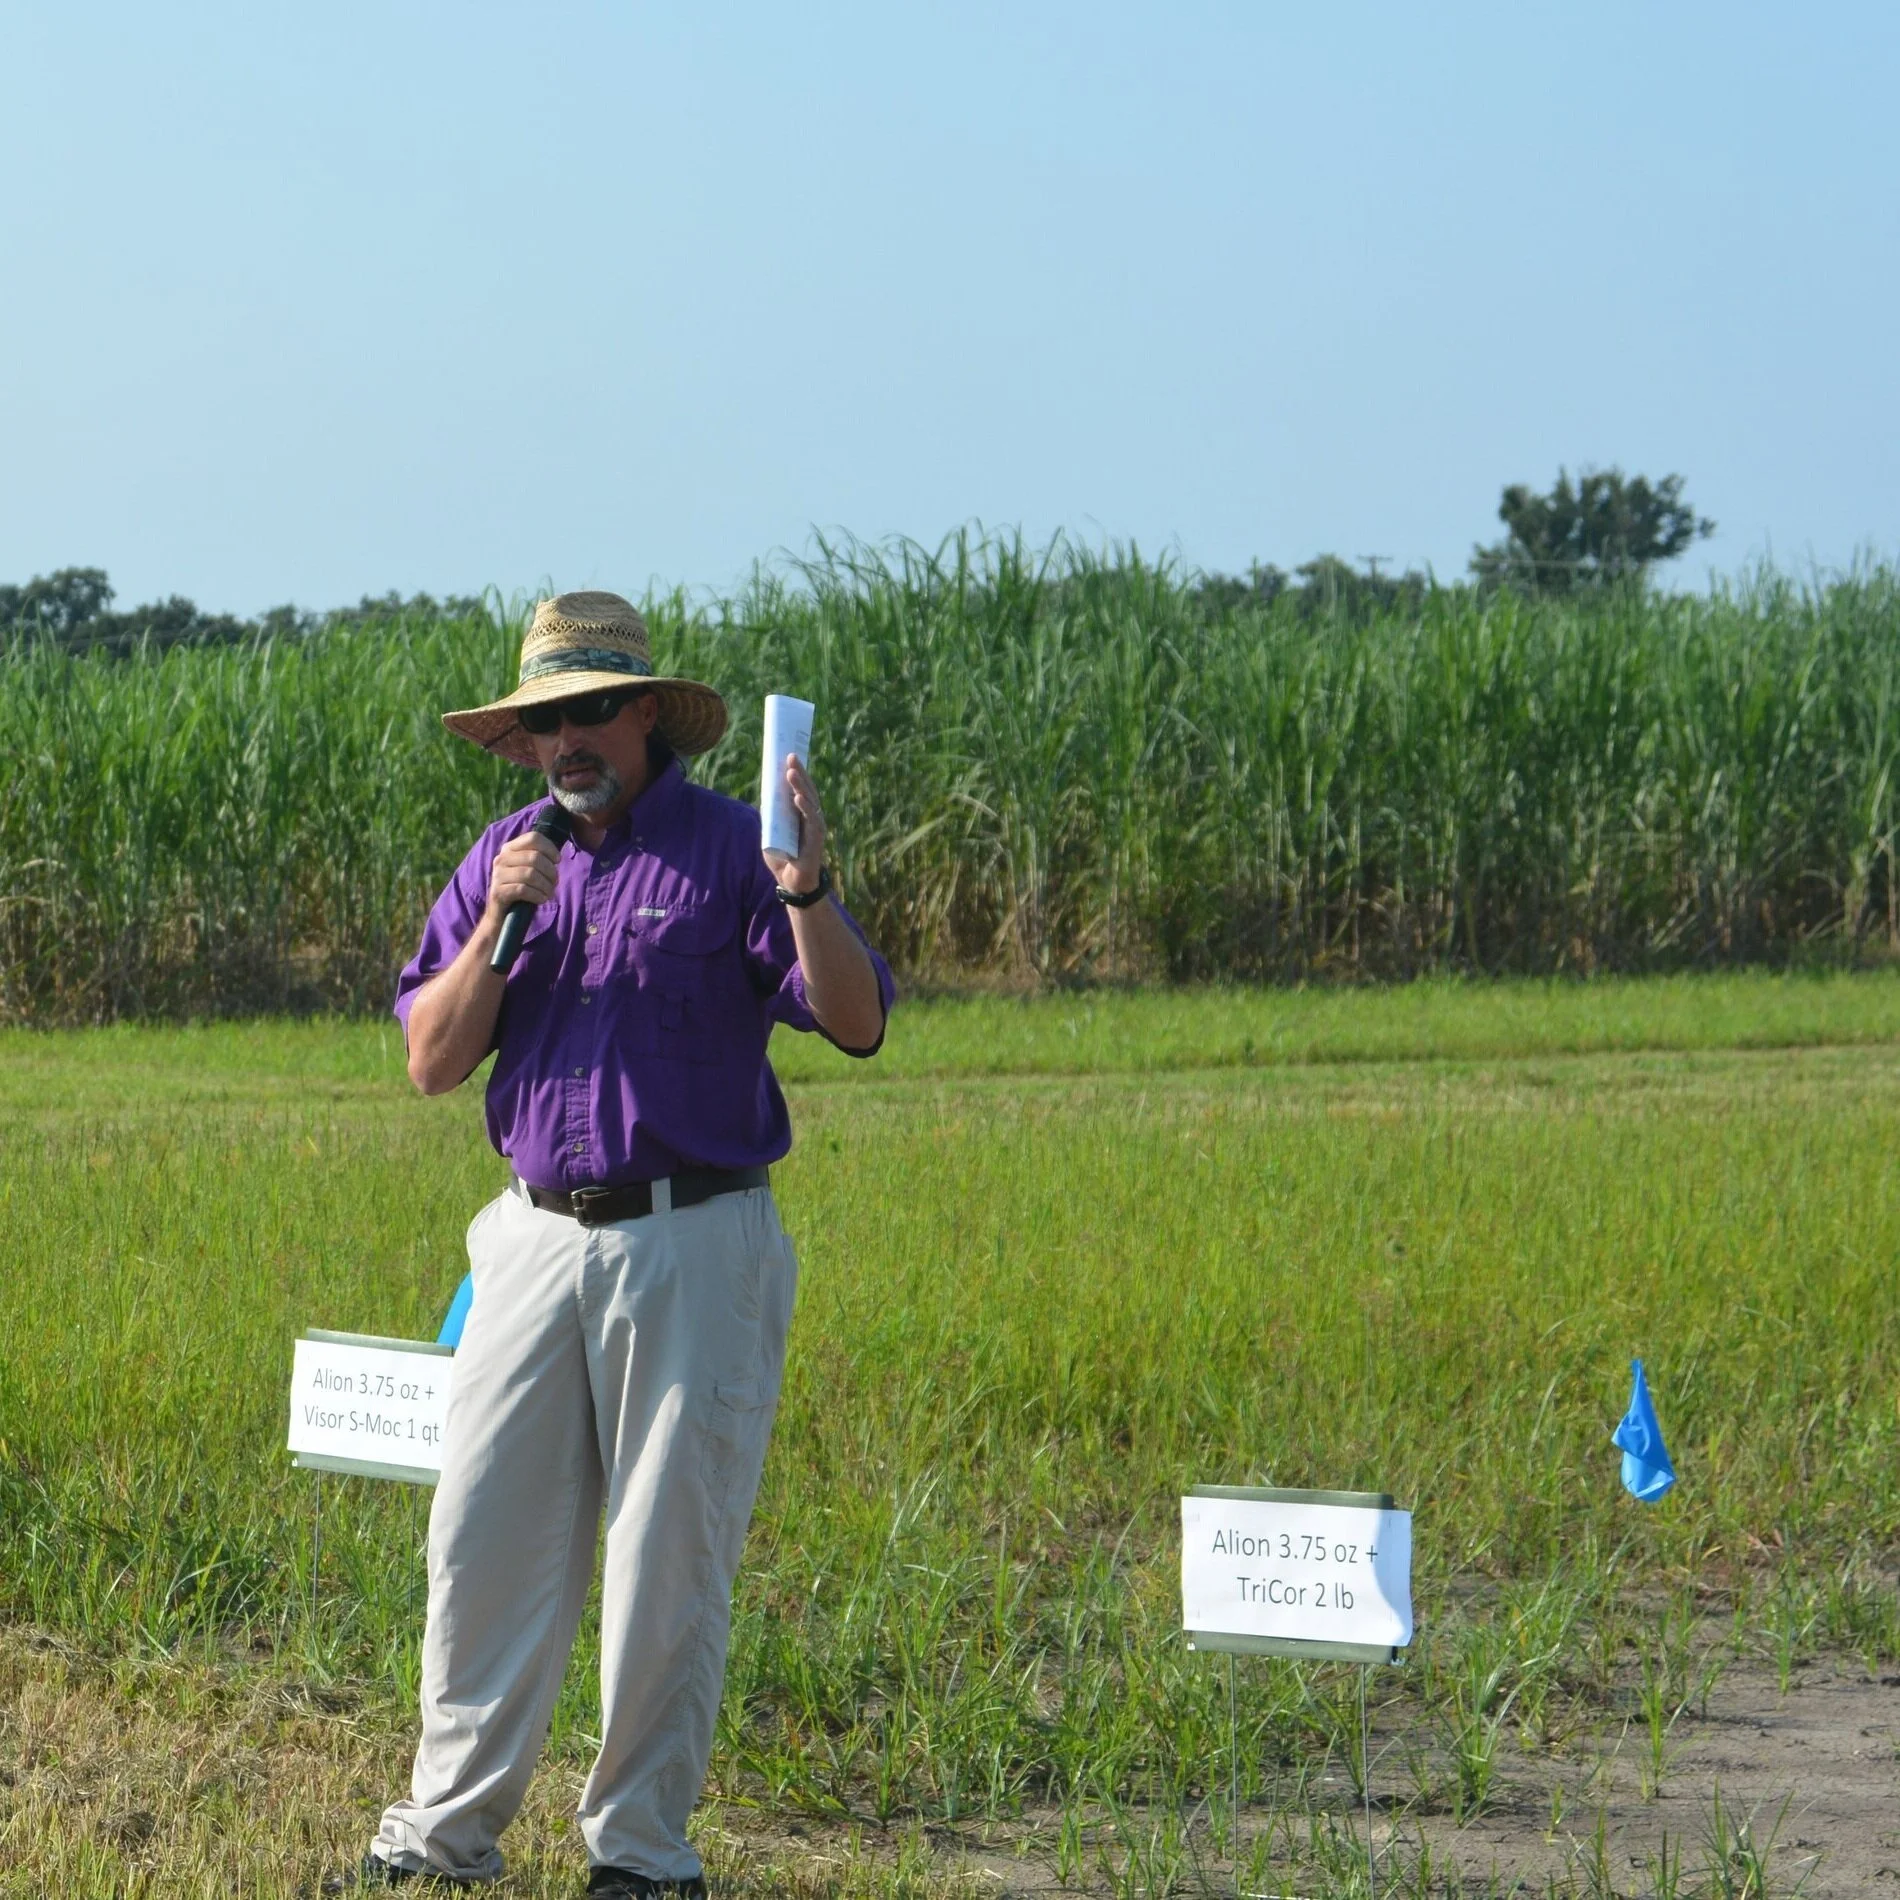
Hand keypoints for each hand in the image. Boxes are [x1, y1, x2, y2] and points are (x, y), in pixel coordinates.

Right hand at [484, 827, 560, 926]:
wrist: (501, 913)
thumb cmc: (520, 888)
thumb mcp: (528, 869)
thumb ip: (538, 858)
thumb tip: (557, 857)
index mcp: (509, 848)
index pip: (533, 838)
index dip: (549, 848)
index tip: (557, 860)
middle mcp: (501, 858)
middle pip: (534, 857)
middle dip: (550, 871)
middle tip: (554, 882)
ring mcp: (498, 875)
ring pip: (530, 874)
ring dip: (545, 885)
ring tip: (549, 893)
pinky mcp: (498, 892)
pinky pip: (523, 890)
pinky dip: (537, 895)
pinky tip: (541, 899)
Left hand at [763, 755, 827, 895]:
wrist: (792, 884)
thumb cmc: (783, 859)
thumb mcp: (772, 833)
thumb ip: (772, 817)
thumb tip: (766, 796)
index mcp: (801, 814)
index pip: (800, 788)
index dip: (796, 772)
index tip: (789, 755)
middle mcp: (811, 817)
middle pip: (806, 790)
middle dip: (799, 772)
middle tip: (790, 756)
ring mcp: (815, 827)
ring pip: (809, 801)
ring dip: (800, 785)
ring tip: (791, 771)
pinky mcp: (816, 839)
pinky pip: (812, 820)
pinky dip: (805, 807)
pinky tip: (798, 796)